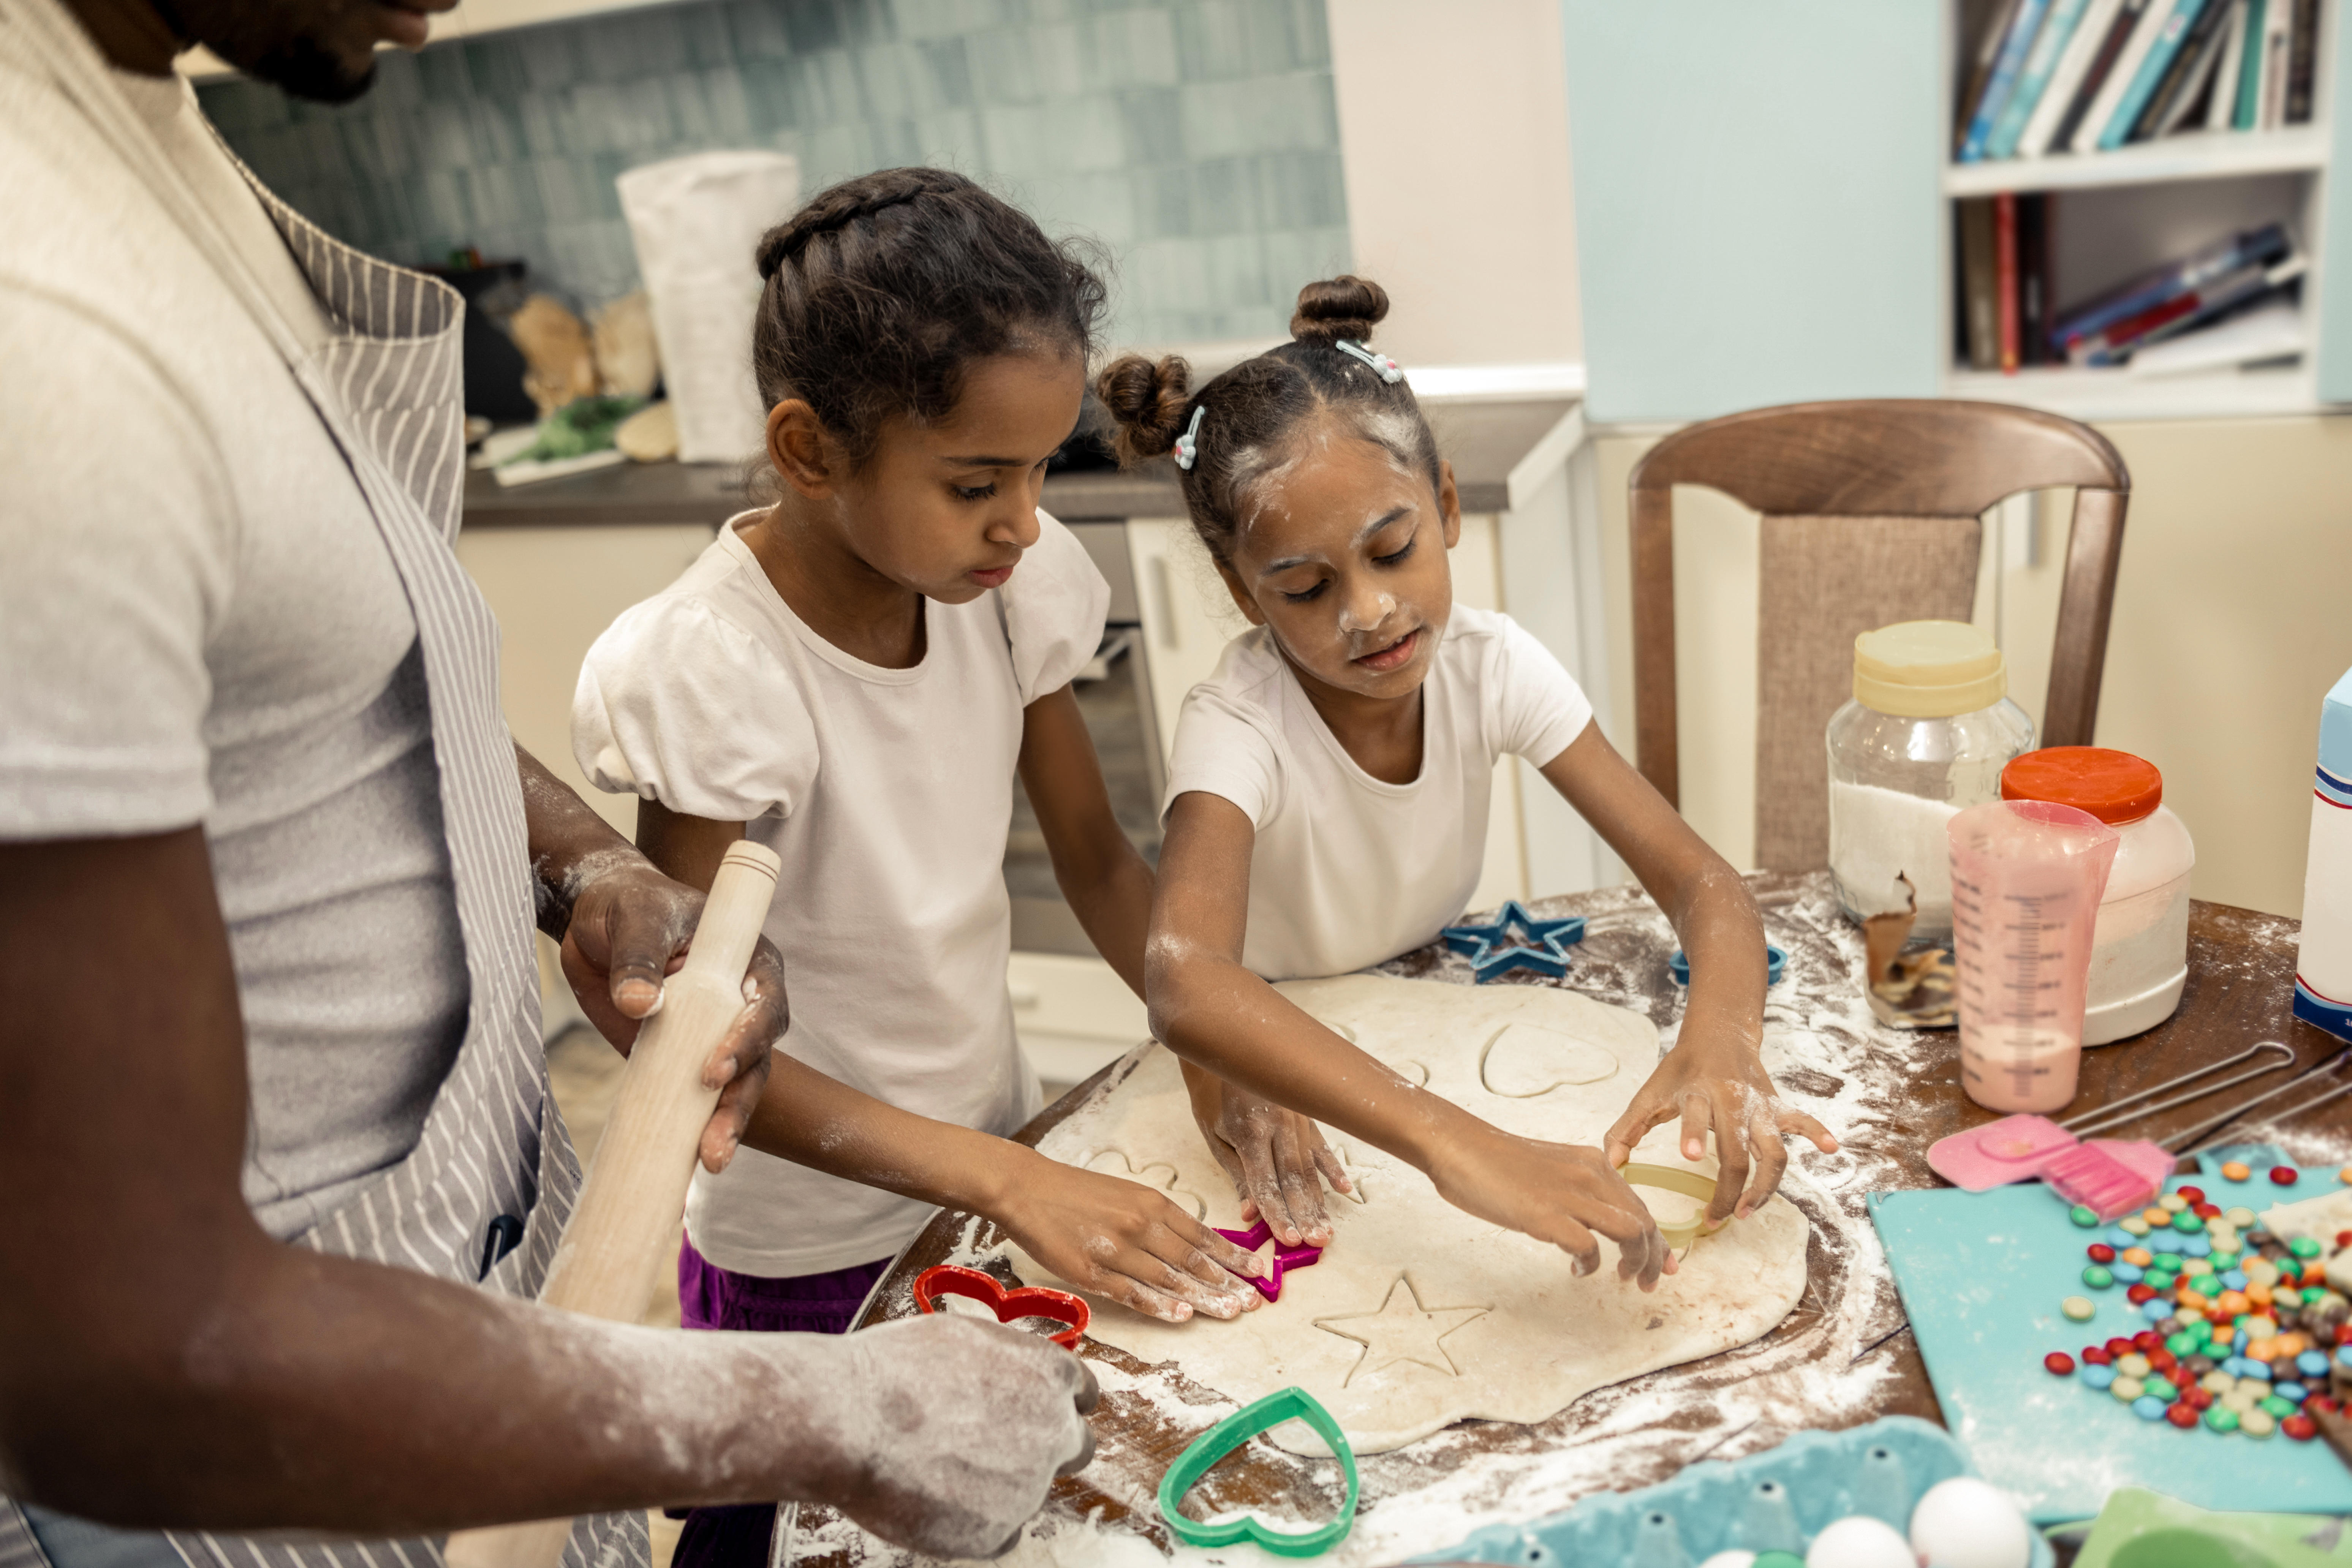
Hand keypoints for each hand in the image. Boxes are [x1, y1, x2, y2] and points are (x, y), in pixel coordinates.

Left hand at [558, 854, 787, 1173]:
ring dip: (722, 1126)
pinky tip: (680, 1163)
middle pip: (756, 1062)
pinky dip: (689, 1130)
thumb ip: (640, 958)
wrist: (599, 922)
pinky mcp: (681, 1061)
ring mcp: (712, 1038)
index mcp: (748, 965)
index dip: (747, 1042)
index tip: (713, 1070)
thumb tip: (641, 1004)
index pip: (763, 1007)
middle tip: (714, 1144)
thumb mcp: (635, 920)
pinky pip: (693, 1100)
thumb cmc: (629, 907)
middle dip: (737, 1104)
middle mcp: (740, 1007)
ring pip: (732, 1088)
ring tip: (707, 1162)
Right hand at [819, 1315, 1097, 1558]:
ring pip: (1031, 1491)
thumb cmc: (893, 1369)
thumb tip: (1010, 1381)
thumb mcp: (965, 1340)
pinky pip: (1004, 1532)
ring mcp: (1030, 1487)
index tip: (1040, 1408)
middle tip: (999, 1446)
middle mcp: (1054, 1431)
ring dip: (1000, 1483)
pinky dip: (978, 1521)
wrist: (851, 1419)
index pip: (1083, 1394)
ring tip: (937, 1465)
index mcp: (1050, 1375)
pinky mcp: (997, 1533)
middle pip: (1076, 1447)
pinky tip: (939, 1499)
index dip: (1059, 1402)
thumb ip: (1006, 1365)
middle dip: (1048, 1446)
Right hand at [993, 1152, 1266, 1323]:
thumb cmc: (1078, 1192)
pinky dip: (1158, 1305)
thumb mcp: (1127, 1195)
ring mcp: (1116, 1250)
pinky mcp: (1091, 1271)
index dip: (1232, 1256)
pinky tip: (1180, 1316)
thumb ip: (1159, 1218)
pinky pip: (1131, 1292)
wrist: (1027, 1188)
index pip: (1202, 1235)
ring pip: (1168, 1279)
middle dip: (1227, 1283)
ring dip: (1202, 1298)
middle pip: (1192, 1261)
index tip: (1258, 1271)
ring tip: (1230, 1312)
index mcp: (1151, 1203)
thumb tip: (1195, 1244)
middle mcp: (1140, 1225)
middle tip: (1254, 1301)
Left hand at [1182, 1065, 1349, 1246]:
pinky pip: (1322, 1145)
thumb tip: (1250, 1214)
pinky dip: (1332, 1168)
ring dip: (1319, 1201)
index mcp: (1250, 1131)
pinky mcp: (1307, 1115)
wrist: (1230, 1050)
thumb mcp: (1216, 1136)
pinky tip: (1343, 1189)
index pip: (1265, 1181)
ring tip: (1327, 1230)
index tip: (1288, 1240)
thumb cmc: (1215, 1099)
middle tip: (1317, 1242)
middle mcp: (1278, 1125)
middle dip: (1305, 1213)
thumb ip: (1236, 1175)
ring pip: (1310, 1166)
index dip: (1276, 1212)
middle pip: (1293, 1178)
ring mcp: (1297, 1119)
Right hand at [1425, 1124, 1670, 1288]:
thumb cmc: (1497, 1161)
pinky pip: (1588, 1247)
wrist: (1461, 1146)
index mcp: (1593, 1163)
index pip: (1639, 1205)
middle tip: (1646, 1281)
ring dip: (1635, 1261)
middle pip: (1644, 1221)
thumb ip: (1577, 1188)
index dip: (1656, 1238)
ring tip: (1623, 1278)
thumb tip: (1592, 1221)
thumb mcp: (1553, 1168)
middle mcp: (1590, 1175)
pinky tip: (1576, 1269)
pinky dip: (1589, 1264)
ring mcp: (1570, 1194)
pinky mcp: (1547, 1214)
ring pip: (1630, 1232)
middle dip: (1653, 1256)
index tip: (1660, 1262)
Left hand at [1603, 1038, 1837, 1223]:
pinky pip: (1802, 1121)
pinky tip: (1831, 1149)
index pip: (1698, 1116)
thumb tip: (1610, 1164)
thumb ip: (1627, 1128)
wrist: (1718, 1035)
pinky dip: (1817, 1133)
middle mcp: (1733, 1101)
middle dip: (1731, 1188)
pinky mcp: (1778, 1106)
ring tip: (1750, 1210)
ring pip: (1774, 1151)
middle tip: (1716, 1216)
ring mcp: (1760, 1106)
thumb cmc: (1680, 1071)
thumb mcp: (1650, 1094)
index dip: (1694, 1134)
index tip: (1689, 1156)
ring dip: (1767, 1185)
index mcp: (1698, 1093)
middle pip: (1739, 1152)